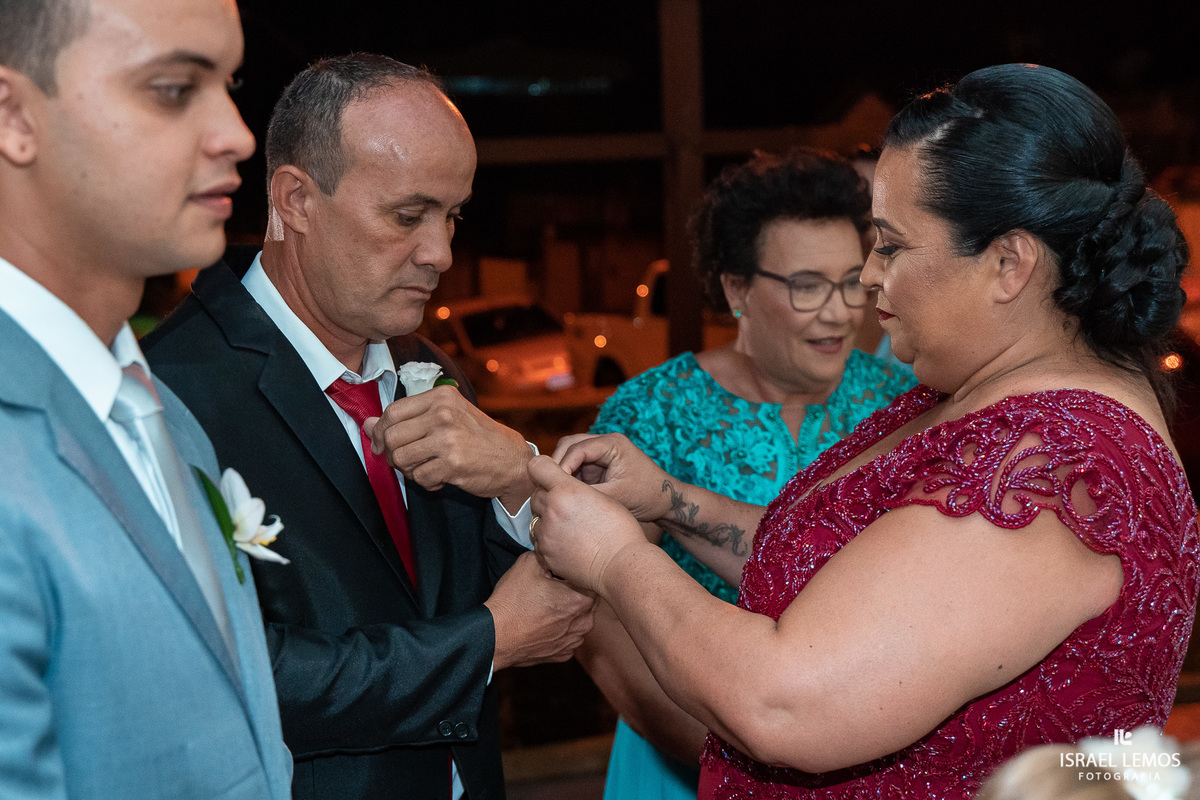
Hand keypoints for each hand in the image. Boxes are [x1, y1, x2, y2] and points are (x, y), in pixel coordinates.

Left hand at [364, 386, 533, 510]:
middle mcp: (444, 414)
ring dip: (409, 470)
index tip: (380, 444)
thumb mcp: (447, 417)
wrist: (513, 460)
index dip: (379, 431)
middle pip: (392, 436)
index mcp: (441, 397)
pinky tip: (440, 478)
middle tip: (404, 462)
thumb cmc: (478, 438)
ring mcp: (448, 438)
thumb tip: (367, 424)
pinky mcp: (453, 464)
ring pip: (401, 458)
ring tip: (426, 468)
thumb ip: (409, 418)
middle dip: (392, 454)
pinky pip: (419, 477)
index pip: (393, 411)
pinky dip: (426, 483)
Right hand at [485, 551, 594, 670]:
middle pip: (587, 600)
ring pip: (579, 619)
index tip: (562, 573)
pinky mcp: (563, 654)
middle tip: (553, 588)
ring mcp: (574, 641)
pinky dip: (560, 629)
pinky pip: (569, 636)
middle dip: (574, 592)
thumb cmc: (512, 601)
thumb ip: (549, 555)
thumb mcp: (529, 563)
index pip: (590, 579)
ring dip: (568, 612)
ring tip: (547, 606)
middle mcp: (584, 623)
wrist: (495, 636)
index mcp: (581, 600)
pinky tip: (544, 623)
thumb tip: (555, 554)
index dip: (575, 573)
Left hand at [527, 455, 647, 592]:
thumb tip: (564, 487)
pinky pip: (539, 541)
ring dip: (547, 519)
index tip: (554, 476)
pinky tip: (568, 543)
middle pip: (536, 494)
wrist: (621, 565)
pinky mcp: (545, 554)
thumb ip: (577, 488)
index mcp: (566, 491)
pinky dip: (549, 540)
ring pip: (535, 519)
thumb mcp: (604, 497)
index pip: (537, 466)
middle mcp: (551, 510)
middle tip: (568, 506)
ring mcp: (546, 534)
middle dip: (548, 497)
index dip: (544, 469)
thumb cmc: (620, 530)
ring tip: (570, 527)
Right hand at [551, 433, 673, 522]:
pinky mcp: (599, 464)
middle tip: (548, 487)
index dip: (562, 466)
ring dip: (562, 471)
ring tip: (555, 491)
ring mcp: (601, 452)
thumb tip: (560, 495)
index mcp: (613, 443)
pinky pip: (576, 466)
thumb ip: (589, 493)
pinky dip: (569, 478)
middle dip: (557, 465)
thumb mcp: (617, 497)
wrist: (666, 501)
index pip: (577, 448)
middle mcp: (605, 442)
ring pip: (570, 454)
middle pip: (569, 445)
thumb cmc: (648, 496)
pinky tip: (565, 493)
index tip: (553, 486)